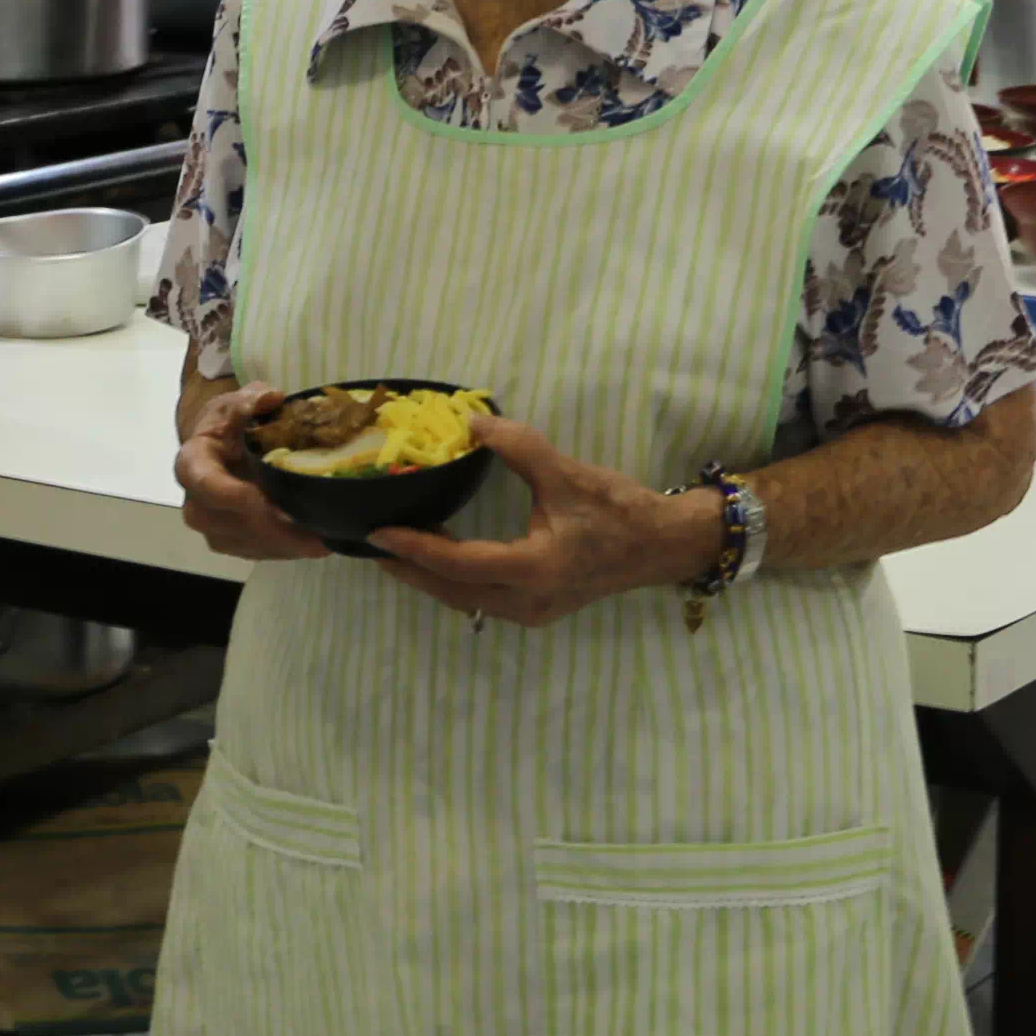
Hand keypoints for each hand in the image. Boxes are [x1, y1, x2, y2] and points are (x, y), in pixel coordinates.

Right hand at [173, 385, 327, 566]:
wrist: (221, 448)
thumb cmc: (229, 424)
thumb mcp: (236, 403)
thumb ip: (251, 398)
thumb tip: (272, 397)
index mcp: (193, 464)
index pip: (205, 483)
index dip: (232, 494)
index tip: (262, 497)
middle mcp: (196, 503)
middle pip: (224, 523)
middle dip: (266, 528)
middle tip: (305, 525)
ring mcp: (214, 528)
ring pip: (244, 544)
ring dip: (282, 543)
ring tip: (320, 537)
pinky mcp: (235, 543)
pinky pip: (259, 552)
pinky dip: (289, 549)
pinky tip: (319, 541)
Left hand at [358, 416, 710, 628]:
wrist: (663, 545)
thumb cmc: (620, 511)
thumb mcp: (569, 474)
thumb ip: (519, 447)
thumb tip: (472, 423)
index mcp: (534, 570)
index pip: (457, 563)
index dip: (415, 547)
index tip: (379, 532)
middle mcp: (527, 602)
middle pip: (451, 591)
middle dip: (408, 570)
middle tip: (372, 546)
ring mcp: (531, 611)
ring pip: (464, 600)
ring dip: (429, 577)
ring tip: (396, 548)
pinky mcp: (536, 608)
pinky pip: (481, 598)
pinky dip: (454, 579)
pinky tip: (439, 554)